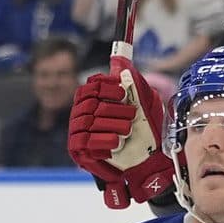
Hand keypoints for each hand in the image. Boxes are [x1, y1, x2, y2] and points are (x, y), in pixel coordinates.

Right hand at [68, 57, 170, 208]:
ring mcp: (77, 132)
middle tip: (131, 117)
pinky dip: (103, 141)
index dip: (106, 87)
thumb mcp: (144, 104)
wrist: (146, 162)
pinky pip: (85, 141)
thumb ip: (134, 83)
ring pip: (89, 122)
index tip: (123, 93)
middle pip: (91, 104)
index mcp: (93, 99)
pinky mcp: (77, 150)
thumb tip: (122, 60)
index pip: (91, 86)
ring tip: (127, 131)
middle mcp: (81, 113)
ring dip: (112, 126)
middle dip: (114, 110)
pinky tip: (116, 143)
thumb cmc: (144, 130)